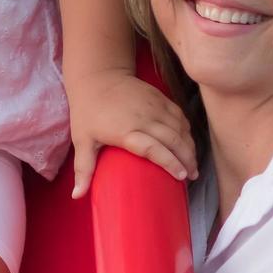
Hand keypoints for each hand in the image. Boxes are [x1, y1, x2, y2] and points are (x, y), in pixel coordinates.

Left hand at [67, 70, 194, 197]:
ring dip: (190, 146)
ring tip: (194, 164)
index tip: (181, 176)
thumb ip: (84, 169)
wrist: (98, 76)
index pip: (153, 148)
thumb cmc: (88, 112)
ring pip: (180, 128)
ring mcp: (155, 106)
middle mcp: (145, 118)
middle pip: (173, 140)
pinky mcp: (160, 98)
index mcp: (126, 131)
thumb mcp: (82, 140)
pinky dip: (187, 131)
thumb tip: (77, 196)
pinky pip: (180, 116)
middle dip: (187, 159)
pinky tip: (189, 143)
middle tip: (192, 175)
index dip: (170, 162)